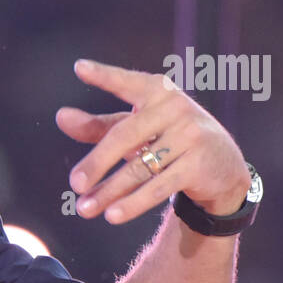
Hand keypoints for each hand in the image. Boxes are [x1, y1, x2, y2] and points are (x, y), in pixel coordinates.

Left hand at [55, 58, 250, 223]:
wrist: (222, 167)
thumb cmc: (167, 139)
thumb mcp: (135, 129)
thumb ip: (98, 125)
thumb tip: (61, 117)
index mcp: (157, 91)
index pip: (126, 83)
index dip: (105, 76)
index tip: (79, 68)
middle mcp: (175, 108)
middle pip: (125, 136)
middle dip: (96, 163)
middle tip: (74, 184)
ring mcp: (190, 135)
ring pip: (139, 168)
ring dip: (109, 192)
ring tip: (84, 208)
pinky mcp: (198, 164)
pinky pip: (158, 187)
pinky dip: (133, 203)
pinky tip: (112, 215)